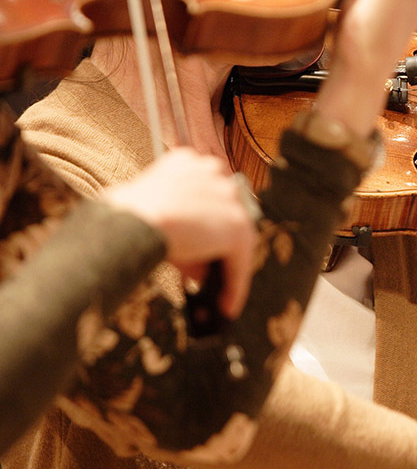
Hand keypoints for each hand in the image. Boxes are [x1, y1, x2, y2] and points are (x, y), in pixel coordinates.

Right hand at [102, 148, 257, 318]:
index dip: (207, 223)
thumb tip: (199, 265)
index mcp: (189, 162)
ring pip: (235, 241)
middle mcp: (213, 172)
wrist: (130, 221)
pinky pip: (239, 261)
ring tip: (220, 298)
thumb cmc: (125, 219)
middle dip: (219, 248)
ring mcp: (228, 198)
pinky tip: (226, 306)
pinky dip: (235, 286)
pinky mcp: (236, 226)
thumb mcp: (155, 216)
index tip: (204, 242)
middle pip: (225, 217)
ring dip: (228, 271)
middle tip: (211, 276)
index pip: (209, 196)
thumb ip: (182, 232)